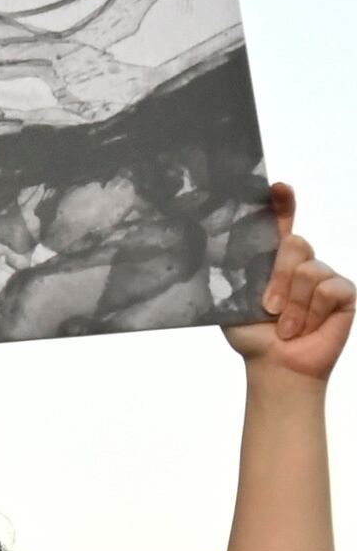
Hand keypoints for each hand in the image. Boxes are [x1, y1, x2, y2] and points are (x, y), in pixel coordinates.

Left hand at [233, 184, 348, 384]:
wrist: (275, 362)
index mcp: (271, 259)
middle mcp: (301, 262)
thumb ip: (232, 274)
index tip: (277, 188)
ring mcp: (324, 275)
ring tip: (287, 326)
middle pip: (295, 244)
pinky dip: (312, 313)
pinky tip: (307, 327)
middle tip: (268, 308)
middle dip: (279, 278)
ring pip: (310, 270)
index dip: (281, 203)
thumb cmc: (252, 332)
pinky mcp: (344, 293)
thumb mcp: (232, 300)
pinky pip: (329, 290)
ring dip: (293, 305)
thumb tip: (208, 250)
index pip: (279, 223)